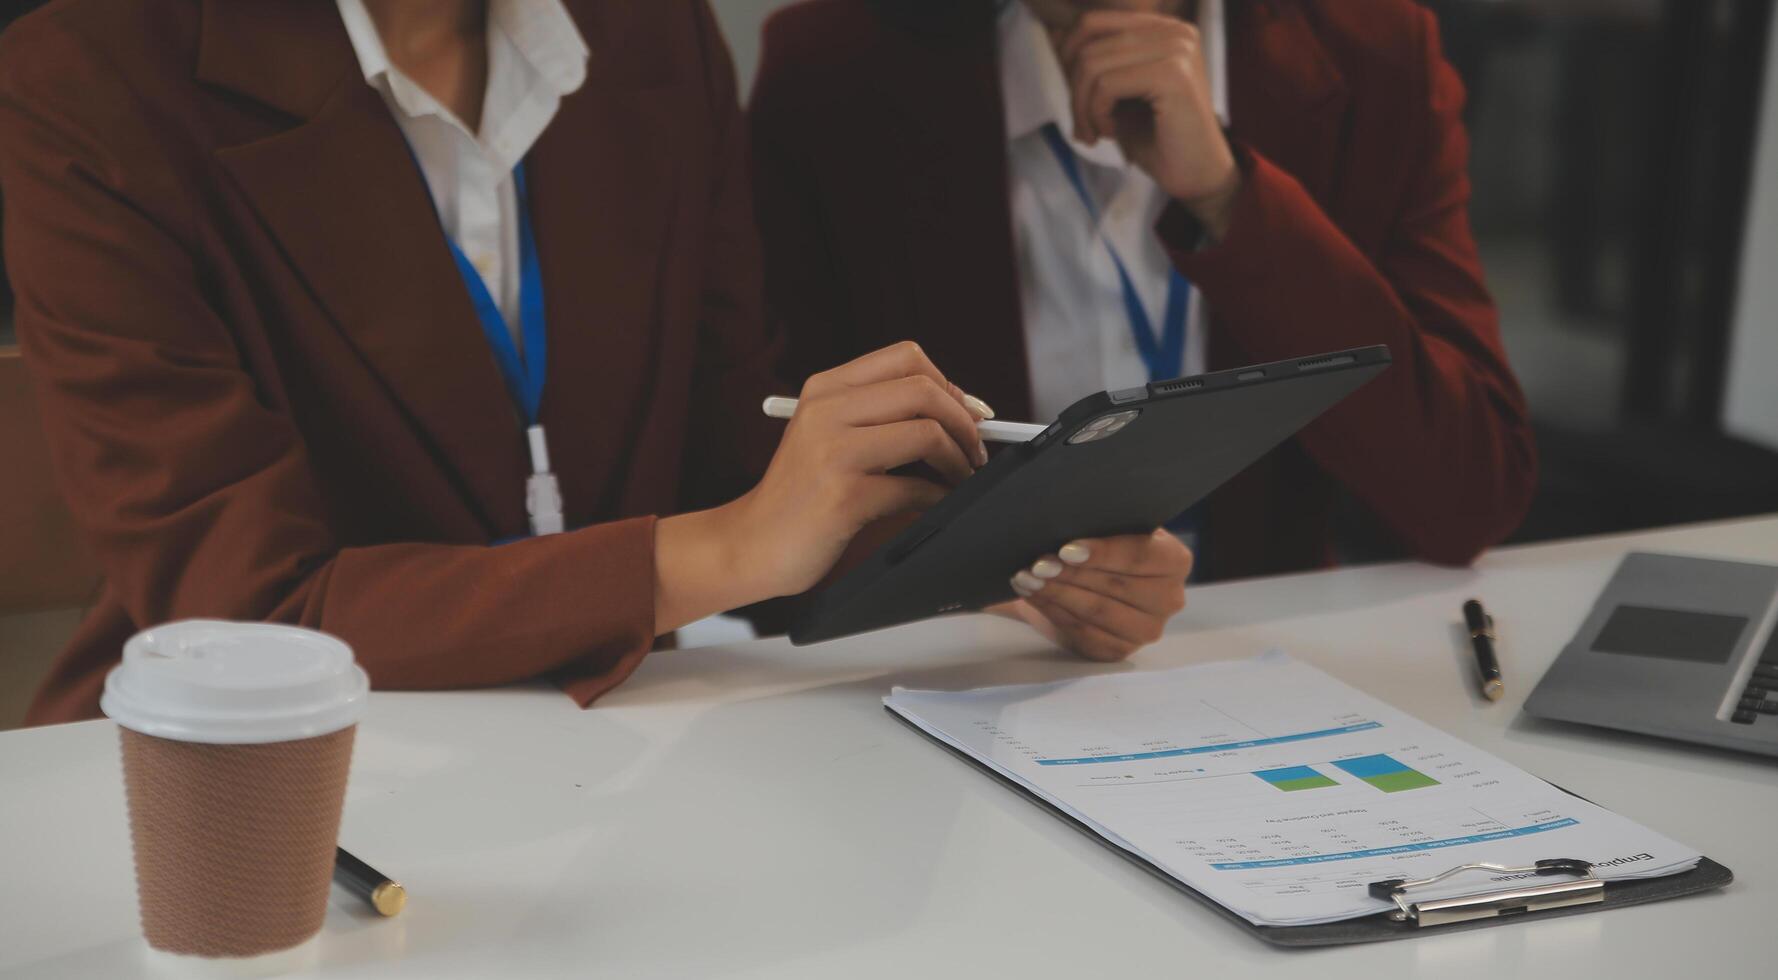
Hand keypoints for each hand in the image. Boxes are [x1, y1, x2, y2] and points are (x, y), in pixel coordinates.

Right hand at [654, 342, 991, 632]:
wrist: (751, 544)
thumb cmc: (801, 495)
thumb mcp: (827, 436)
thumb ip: (877, 415)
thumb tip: (961, 411)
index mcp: (825, 389)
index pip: (906, 357)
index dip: (950, 384)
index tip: (970, 414)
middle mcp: (826, 411)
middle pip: (923, 390)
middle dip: (965, 422)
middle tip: (975, 451)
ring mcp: (832, 453)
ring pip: (927, 433)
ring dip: (960, 459)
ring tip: (963, 477)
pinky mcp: (842, 497)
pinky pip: (916, 488)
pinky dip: (940, 497)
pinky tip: (939, 504)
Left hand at [997, 530, 1191, 660]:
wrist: (1091, 580)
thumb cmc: (1102, 546)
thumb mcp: (1106, 528)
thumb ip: (1097, 522)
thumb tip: (1061, 520)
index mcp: (1174, 560)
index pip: (1140, 555)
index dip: (1103, 553)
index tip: (1066, 549)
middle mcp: (1168, 598)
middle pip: (1115, 585)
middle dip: (1070, 573)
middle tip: (1036, 563)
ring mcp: (1146, 630)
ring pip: (1096, 610)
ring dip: (1055, 592)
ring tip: (1026, 577)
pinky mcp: (1118, 650)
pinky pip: (1082, 632)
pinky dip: (1052, 611)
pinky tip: (1031, 595)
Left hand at [1061, 10, 1240, 238]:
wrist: (1197, 176)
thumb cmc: (1157, 139)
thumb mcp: (1118, 94)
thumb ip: (1093, 64)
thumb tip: (1052, 36)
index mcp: (1163, 28)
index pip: (1094, 21)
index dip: (1069, 57)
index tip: (1074, 97)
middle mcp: (1175, 30)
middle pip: (1089, 41)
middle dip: (1074, 90)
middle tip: (1082, 126)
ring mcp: (1177, 48)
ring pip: (1092, 63)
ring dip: (1082, 107)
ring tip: (1094, 134)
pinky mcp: (1174, 73)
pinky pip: (1106, 84)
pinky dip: (1097, 114)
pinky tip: (1112, 132)